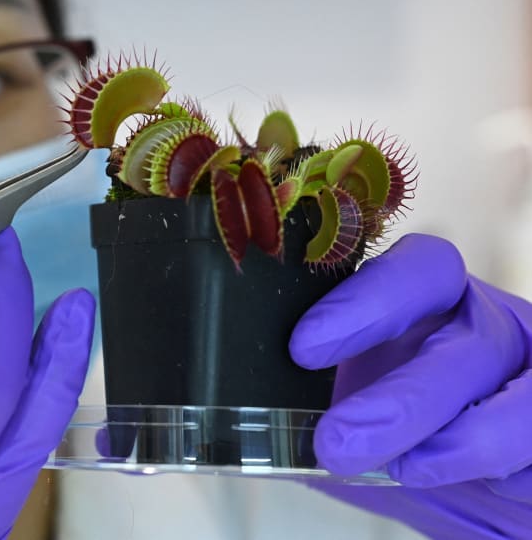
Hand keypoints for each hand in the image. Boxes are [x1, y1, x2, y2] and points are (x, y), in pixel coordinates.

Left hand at [289, 233, 531, 538]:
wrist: (476, 482)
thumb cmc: (409, 432)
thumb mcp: (356, 410)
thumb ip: (314, 410)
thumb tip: (254, 431)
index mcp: (437, 307)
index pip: (421, 272)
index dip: (367, 302)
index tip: (305, 347)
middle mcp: (492, 334)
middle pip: (467, 346)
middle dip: (404, 397)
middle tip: (338, 440)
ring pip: (521, 402)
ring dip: (461, 442)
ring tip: (406, 471)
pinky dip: (507, 475)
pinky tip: (472, 486)